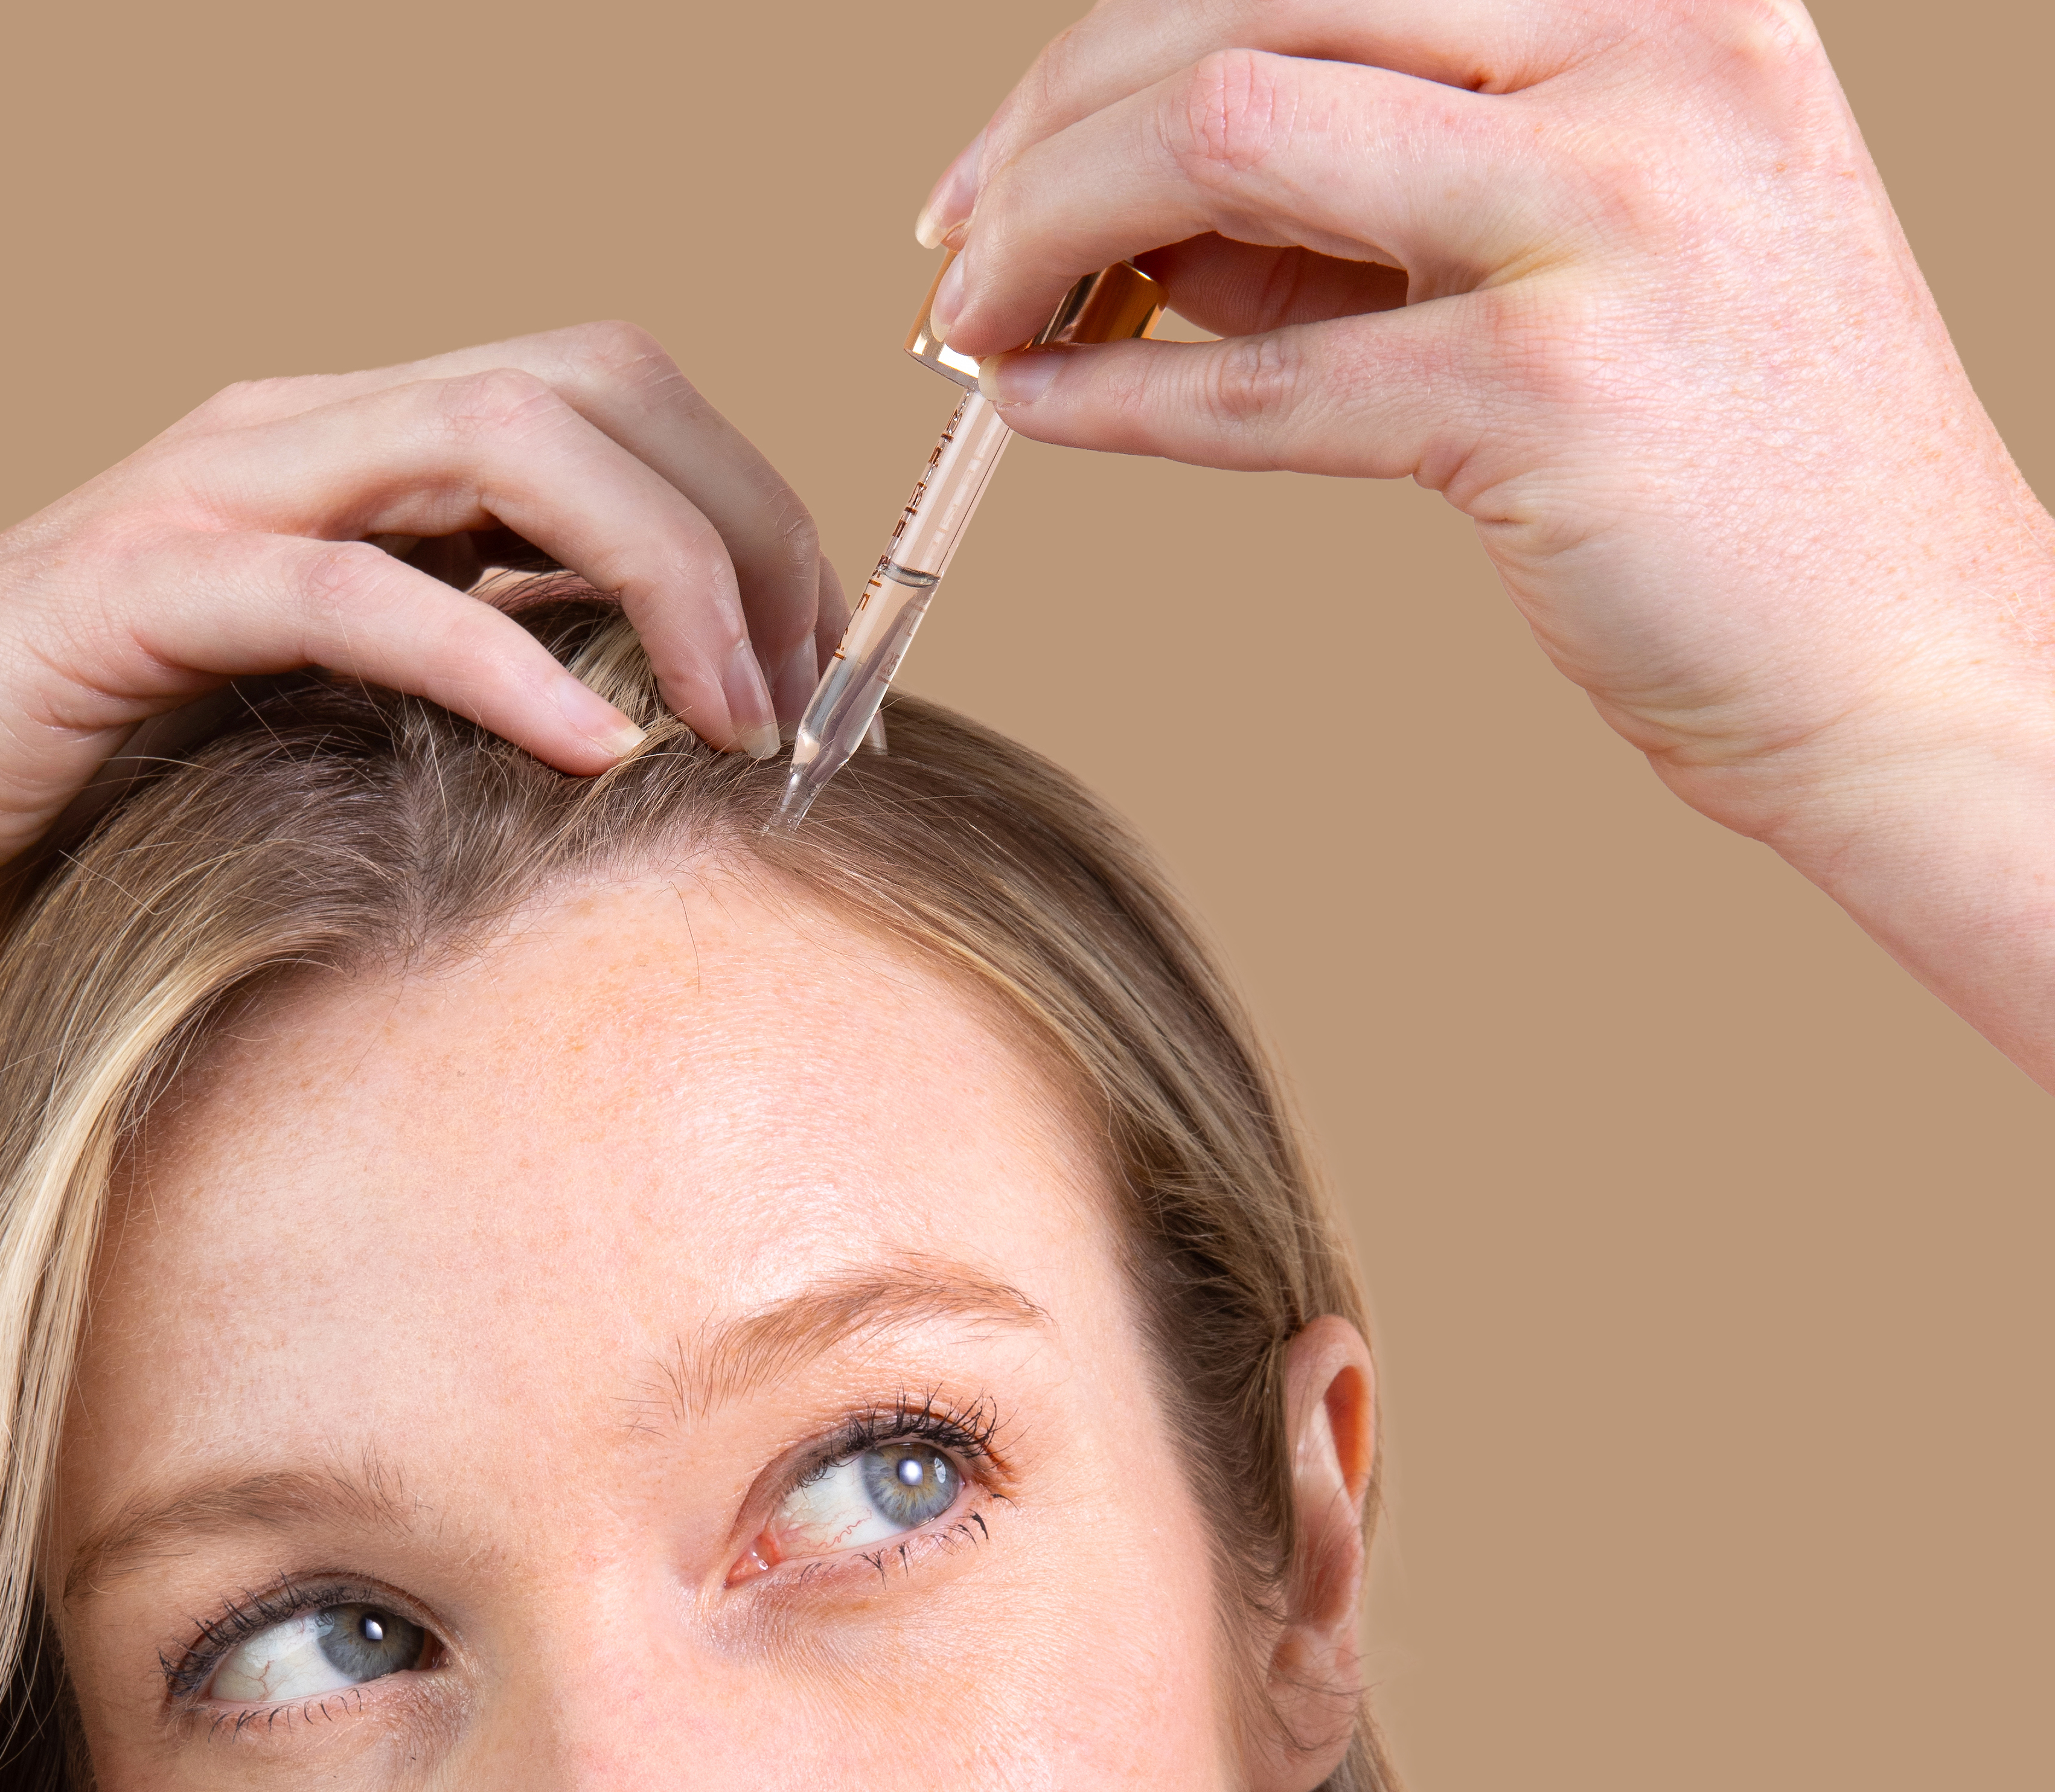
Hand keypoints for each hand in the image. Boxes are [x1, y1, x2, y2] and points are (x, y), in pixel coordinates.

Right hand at [0, 322, 838, 972]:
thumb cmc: (76, 808)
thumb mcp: (317, 750)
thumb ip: (452, 719)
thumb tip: (639, 772)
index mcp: (358, 465)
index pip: (613, 408)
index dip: (749, 518)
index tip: (820, 679)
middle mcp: (303, 438)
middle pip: (596, 384)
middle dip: (744, 525)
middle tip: (809, 699)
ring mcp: (217, 496)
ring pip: (502, 433)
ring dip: (661, 569)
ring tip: (734, 719)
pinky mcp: (137, 592)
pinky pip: (357, 589)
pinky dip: (496, 659)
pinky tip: (593, 753)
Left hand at [914, 0, 2054, 1061]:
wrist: (1905, 657)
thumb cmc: (1729, 474)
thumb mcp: (1569, 263)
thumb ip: (1364, 215)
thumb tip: (1144, 224)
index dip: (1118, 41)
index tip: (1013, 150)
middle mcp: (1647, 49)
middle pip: (1241, 3)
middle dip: (1050, 120)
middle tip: (955, 238)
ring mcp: (1612, 207)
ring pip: (1224, 137)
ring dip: (1051, 231)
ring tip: (974, 323)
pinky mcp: (1555, 389)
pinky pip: (1263, 380)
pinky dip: (1114, 401)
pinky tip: (1033, 412)